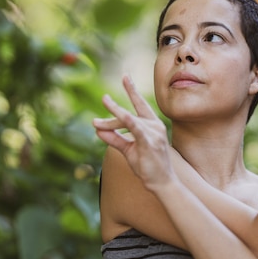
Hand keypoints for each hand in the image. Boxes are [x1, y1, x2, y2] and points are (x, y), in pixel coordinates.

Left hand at [92, 75, 172, 190]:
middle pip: (128, 114)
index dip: (132, 90)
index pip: (140, 104)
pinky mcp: (149, 142)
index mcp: (152, 125)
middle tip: (97, 113)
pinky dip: (126, 121)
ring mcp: (153, 133)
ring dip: (111, 120)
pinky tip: (120, 117)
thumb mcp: (128, 149)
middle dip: (112, 112)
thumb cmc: (148, 165)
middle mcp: (154, 126)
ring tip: (95, 122)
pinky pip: (135, 129)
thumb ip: (114, 138)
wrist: (161, 182)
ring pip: (127, 121)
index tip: (125, 76)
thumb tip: (98, 129)